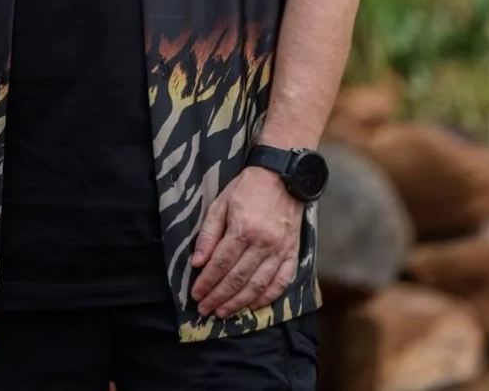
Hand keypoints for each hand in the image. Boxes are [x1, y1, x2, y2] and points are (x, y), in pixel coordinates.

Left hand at [190, 166, 301, 318]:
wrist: (283, 175)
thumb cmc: (248, 187)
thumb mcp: (221, 202)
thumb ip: (209, 233)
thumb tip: (197, 262)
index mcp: (243, 228)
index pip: (221, 263)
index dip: (207, 282)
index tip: (196, 294)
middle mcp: (263, 243)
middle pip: (237, 279)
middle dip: (218, 297)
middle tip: (205, 310)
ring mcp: (280, 250)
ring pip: (258, 285)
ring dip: (238, 303)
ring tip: (223, 312)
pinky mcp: (292, 252)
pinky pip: (281, 282)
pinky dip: (267, 298)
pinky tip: (252, 305)